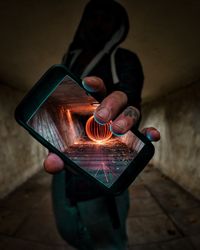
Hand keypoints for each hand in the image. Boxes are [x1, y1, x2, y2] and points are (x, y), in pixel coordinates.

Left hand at [44, 76, 159, 173]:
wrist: (97, 159)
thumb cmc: (83, 146)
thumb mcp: (69, 149)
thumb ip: (60, 154)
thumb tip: (51, 164)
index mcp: (96, 106)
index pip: (98, 88)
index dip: (94, 83)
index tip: (86, 83)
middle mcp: (114, 109)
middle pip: (117, 98)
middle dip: (110, 105)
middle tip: (101, 118)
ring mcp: (126, 120)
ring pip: (132, 110)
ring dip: (126, 118)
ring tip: (117, 129)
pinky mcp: (137, 133)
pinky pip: (146, 130)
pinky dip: (150, 132)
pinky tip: (152, 136)